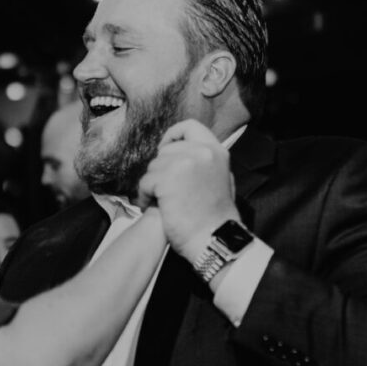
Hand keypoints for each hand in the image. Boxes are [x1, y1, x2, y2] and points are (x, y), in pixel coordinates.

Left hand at [137, 119, 240, 263]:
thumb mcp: (221, 178)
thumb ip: (205, 161)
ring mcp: (184, 163)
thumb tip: (185, 153)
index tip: (165, 150)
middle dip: (160, 170)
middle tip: (162, 188)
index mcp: (216, 150)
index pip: (189, 126)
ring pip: (153, 167)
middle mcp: (201, 151)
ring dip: (152, 185)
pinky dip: (145, 195)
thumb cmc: (214, 217)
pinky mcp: (167, 178)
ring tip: (159, 201)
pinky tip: (153, 207)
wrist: (213, 239)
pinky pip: (145, 182)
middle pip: (166, 150)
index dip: (173, 136)